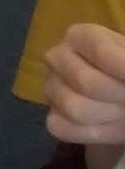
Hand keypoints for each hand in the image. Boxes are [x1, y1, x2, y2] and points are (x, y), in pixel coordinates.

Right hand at [43, 24, 124, 153]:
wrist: (124, 97)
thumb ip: (124, 64)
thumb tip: (124, 73)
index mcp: (81, 36)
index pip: (100, 49)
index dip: (123, 68)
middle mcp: (58, 56)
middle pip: (86, 82)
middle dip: (119, 95)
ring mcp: (51, 87)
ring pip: (75, 108)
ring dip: (109, 115)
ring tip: (121, 110)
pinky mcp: (52, 116)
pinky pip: (62, 128)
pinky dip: (91, 132)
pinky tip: (107, 124)